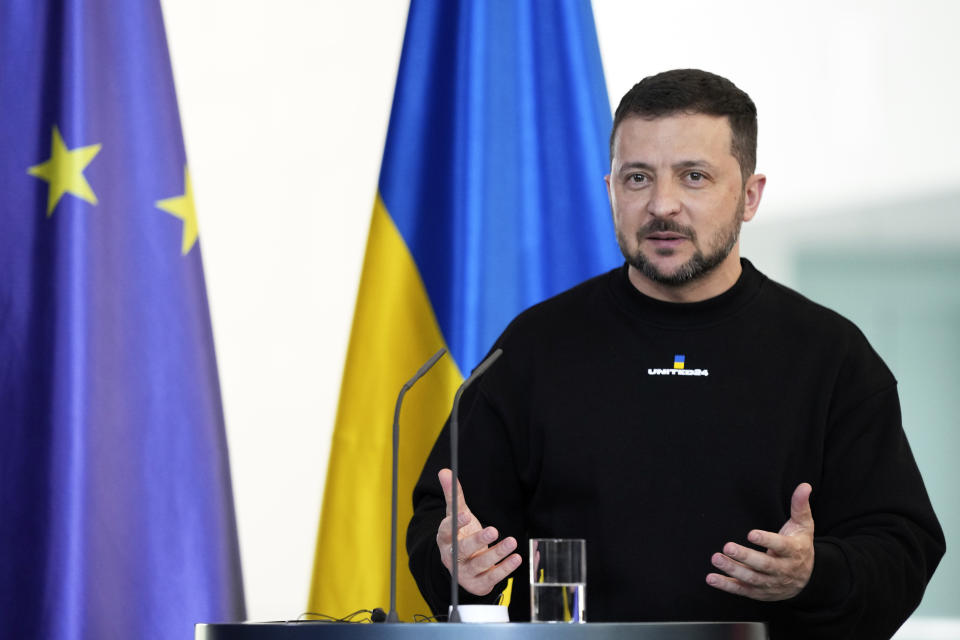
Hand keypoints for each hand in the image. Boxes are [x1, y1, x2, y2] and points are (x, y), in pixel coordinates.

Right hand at [436, 468, 521, 595]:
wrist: (464, 567)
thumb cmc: (461, 536)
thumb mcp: (457, 516)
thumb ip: (453, 495)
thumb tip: (445, 471)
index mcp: (445, 540)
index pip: (446, 532)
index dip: (455, 524)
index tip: (465, 515)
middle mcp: (452, 558)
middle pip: (462, 550)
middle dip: (477, 540)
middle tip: (493, 529)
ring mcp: (465, 573)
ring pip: (479, 564)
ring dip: (496, 553)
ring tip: (512, 541)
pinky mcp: (478, 584)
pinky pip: (492, 578)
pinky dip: (505, 568)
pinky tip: (516, 558)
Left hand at [706, 482, 814, 600]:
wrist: (807, 580)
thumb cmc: (800, 545)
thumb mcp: (804, 526)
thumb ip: (800, 506)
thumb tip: (804, 485)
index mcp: (793, 552)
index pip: (781, 546)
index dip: (767, 541)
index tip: (751, 534)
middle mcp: (783, 570)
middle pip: (764, 565)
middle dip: (745, 556)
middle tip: (727, 546)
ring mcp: (771, 583)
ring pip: (751, 579)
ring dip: (732, 569)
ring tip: (716, 558)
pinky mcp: (759, 593)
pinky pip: (742, 590)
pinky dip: (726, 585)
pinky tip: (711, 578)